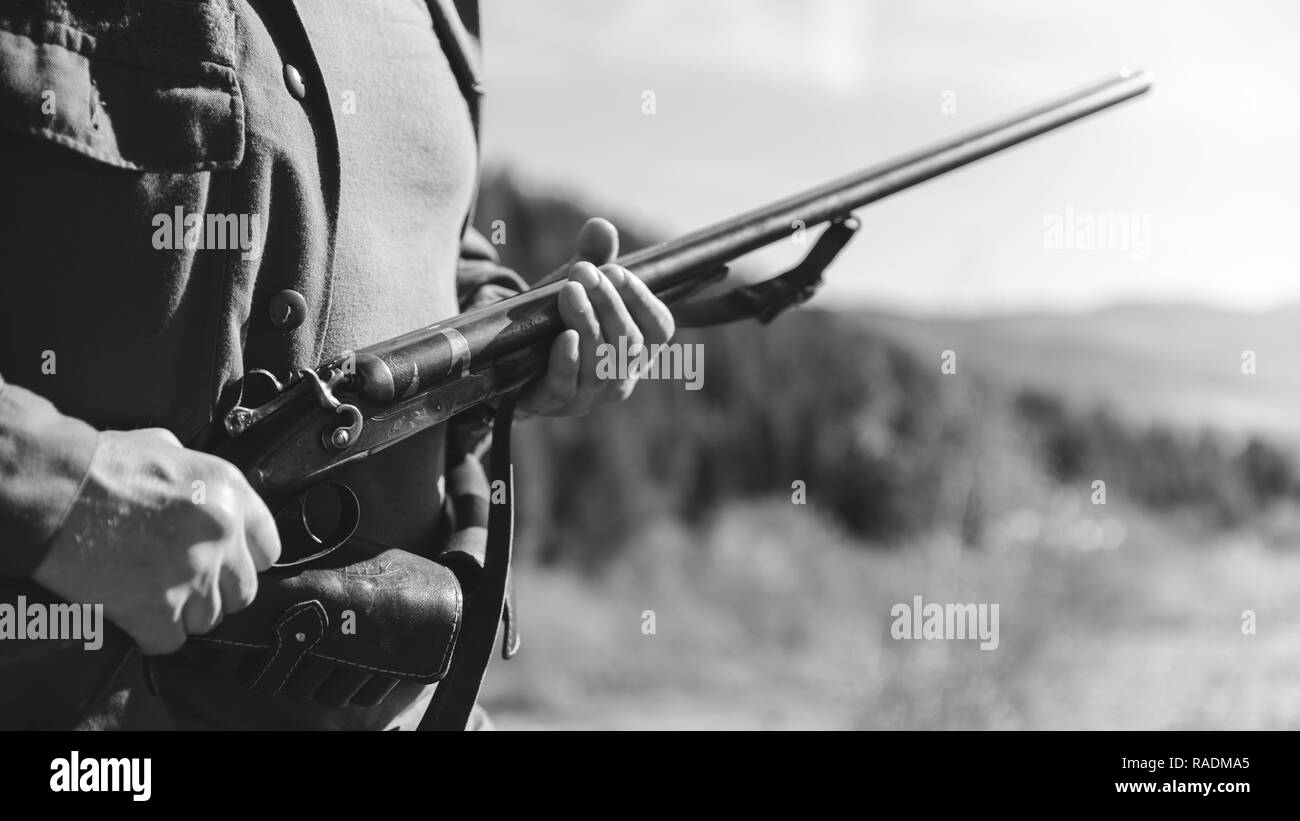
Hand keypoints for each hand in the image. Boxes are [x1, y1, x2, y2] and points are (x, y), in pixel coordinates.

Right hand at [32, 428, 280, 654]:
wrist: (55, 491)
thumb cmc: (102, 464)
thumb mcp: (166, 447)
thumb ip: (197, 474)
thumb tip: (204, 491)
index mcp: (230, 492)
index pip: (268, 549)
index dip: (243, 561)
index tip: (224, 565)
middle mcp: (222, 534)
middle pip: (242, 591)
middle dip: (215, 592)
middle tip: (183, 583)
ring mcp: (194, 574)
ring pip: (208, 620)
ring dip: (182, 614)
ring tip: (153, 594)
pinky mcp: (159, 608)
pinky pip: (170, 642)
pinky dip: (151, 635)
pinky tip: (134, 614)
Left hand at [519, 218, 675, 417]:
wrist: (510, 363)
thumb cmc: (555, 324)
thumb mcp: (576, 289)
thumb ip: (592, 259)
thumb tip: (600, 226)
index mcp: (638, 351)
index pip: (659, 328)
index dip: (642, 299)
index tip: (615, 271)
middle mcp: (621, 376)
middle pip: (628, 341)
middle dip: (608, 302)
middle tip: (582, 271)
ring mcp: (590, 395)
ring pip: (601, 361)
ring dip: (588, 322)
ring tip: (569, 290)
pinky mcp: (555, 403)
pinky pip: (567, 384)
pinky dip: (568, 359)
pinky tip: (564, 336)